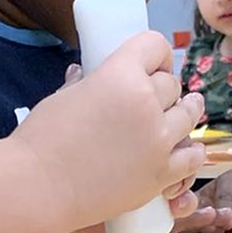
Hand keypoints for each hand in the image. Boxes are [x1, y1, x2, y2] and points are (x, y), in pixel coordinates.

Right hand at [12, 32, 205, 230]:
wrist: (39, 187)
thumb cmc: (41, 140)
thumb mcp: (62, 97)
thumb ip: (83, 83)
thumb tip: (84, 73)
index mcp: (119, 74)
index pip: (154, 45)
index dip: (156, 52)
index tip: (154, 62)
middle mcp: (146, 102)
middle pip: (171, 83)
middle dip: (164, 86)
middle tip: (156, 95)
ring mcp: (158, 139)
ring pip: (189, 115)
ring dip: (186, 111)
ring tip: (186, 109)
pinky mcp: (161, 172)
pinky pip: (192, 156)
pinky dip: (190, 150)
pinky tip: (185, 146)